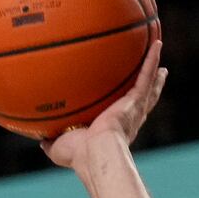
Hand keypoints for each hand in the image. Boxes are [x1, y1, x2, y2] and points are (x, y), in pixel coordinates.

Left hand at [42, 39, 167, 169]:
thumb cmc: (79, 154)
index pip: (122, 114)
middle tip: (158, 72)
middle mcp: (128, 117)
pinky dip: (152, 59)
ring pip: (147, 83)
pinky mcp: (135, 100)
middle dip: (150, 86)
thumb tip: (39, 139)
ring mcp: (133, 107)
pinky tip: (156, 43)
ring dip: (153, 66)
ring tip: (157, 50)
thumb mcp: (59, 147)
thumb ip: (51, 142)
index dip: (127, 106)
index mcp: (113, 127)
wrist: (95, 151)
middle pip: (143, 97)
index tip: (128, 98)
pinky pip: (145, 75)